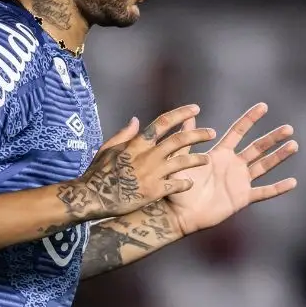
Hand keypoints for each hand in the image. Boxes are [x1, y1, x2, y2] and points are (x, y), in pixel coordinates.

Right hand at [57, 105, 215, 220]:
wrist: (93, 197)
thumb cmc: (98, 172)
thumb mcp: (108, 148)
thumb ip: (124, 134)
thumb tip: (136, 119)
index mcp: (137, 143)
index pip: (163, 122)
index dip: (181, 113)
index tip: (196, 109)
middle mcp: (148, 155)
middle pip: (179, 140)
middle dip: (199, 134)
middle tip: (212, 133)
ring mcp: (153, 173)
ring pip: (183, 162)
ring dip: (198, 160)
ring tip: (207, 160)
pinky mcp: (155, 191)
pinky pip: (177, 185)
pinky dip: (185, 183)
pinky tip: (190, 183)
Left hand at [165, 102, 297, 235]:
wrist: (179, 214)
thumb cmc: (177, 186)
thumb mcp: (181, 159)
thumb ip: (186, 139)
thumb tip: (185, 116)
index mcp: (219, 154)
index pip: (238, 132)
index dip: (250, 119)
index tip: (263, 106)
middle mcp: (232, 165)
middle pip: (257, 147)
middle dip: (272, 138)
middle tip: (288, 128)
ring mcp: (239, 182)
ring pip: (264, 166)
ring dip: (279, 156)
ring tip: (294, 145)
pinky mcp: (242, 198)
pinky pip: (263, 192)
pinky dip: (278, 188)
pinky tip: (293, 182)